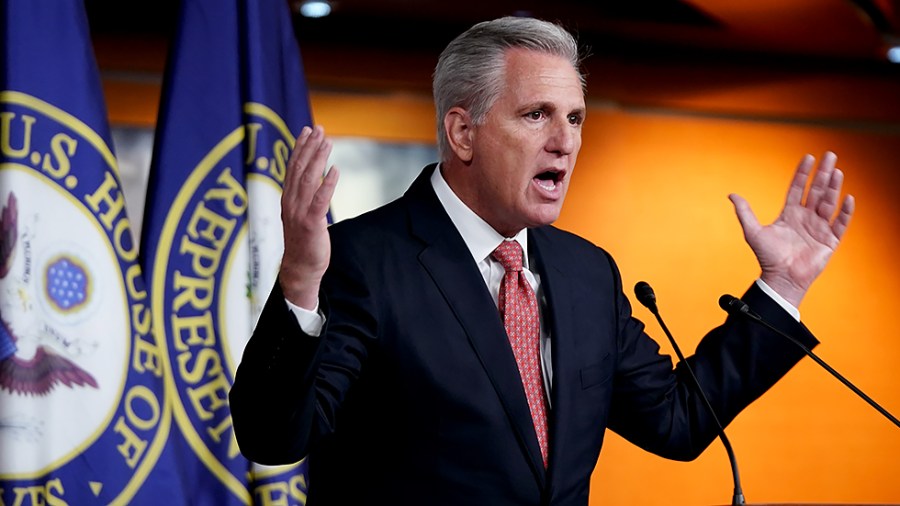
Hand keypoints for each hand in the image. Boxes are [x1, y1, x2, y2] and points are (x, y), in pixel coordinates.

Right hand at [279, 125, 338, 309]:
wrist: (300, 268)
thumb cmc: (303, 242)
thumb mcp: (300, 214)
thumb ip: (304, 196)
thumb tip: (313, 178)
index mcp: (287, 199)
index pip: (292, 167)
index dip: (300, 147)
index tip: (307, 130)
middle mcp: (290, 203)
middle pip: (299, 169)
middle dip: (309, 146)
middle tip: (319, 128)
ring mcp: (299, 213)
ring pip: (308, 180)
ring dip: (318, 159)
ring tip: (327, 142)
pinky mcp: (311, 224)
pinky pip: (319, 201)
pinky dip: (327, 184)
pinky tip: (335, 170)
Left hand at [730, 151, 853, 307]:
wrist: (780, 278)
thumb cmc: (767, 257)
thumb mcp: (753, 232)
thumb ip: (744, 212)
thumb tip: (731, 195)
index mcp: (790, 214)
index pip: (798, 188)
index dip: (803, 173)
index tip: (809, 157)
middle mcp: (806, 217)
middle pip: (817, 191)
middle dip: (823, 173)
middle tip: (830, 155)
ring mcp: (819, 228)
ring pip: (829, 203)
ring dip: (833, 188)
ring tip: (837, 172)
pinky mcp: (829, 240)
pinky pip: (840, 223)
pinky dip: (845, 212)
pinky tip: (847, 198)